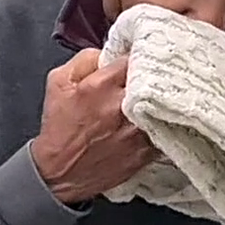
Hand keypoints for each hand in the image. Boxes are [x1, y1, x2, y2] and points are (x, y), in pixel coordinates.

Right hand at [32, 49, 157, 204]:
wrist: (61, 172)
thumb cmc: (59, 127)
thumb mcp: (58, 82)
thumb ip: (84, 60)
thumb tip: (110, 52)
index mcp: (101, 85)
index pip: (134, 57)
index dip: (140, 54)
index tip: (140, 55)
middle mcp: (122, 106)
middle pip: (154, 78)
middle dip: (154, 74)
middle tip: (155, 73)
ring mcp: (137, 130)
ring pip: (164, 105)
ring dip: (163, 99)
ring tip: (160, 96)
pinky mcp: (146, 151)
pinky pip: (167, 129)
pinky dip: (165, 122)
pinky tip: (161, 119)